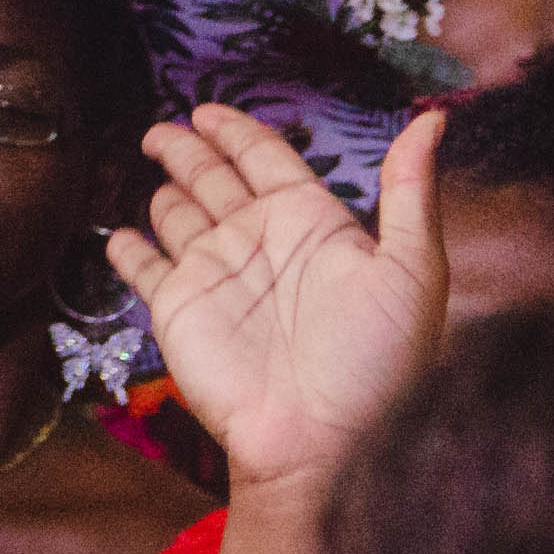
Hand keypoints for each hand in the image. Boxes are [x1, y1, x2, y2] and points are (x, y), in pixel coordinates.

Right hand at [102, 102, 443, 492]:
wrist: (323, 443)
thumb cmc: (378, 361)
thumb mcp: (410, 270)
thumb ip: (409, 190)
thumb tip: (434, 119)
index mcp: (310, 224)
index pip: (266, 158)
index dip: (237, 131)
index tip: (209, 109)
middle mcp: (258, 242)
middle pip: (214, 176)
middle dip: (190, 149)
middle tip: (165, 129)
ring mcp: (214, 273)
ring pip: (178, 212)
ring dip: (166, 189)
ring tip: (149, 169)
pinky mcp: (176, 306)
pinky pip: (142, 265)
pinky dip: (127, 248)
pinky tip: (120, 235)